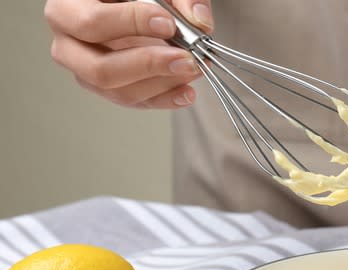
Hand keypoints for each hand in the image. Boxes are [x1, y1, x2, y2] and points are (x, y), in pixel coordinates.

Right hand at [44, 0, 213, 108]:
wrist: (136, 9)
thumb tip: (199, 20)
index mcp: (68, 9)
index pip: (92, 23)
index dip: (132, 24)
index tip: (168, 23)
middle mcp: (71, 44)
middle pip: (99, 69)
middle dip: (148, 65)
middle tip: (184, 57)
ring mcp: (87, 71)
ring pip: (118, 91)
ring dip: (162, 84)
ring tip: (192, 69)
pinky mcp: (110, 89)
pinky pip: (135, 102)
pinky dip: (165, 99)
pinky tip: (186, 92)